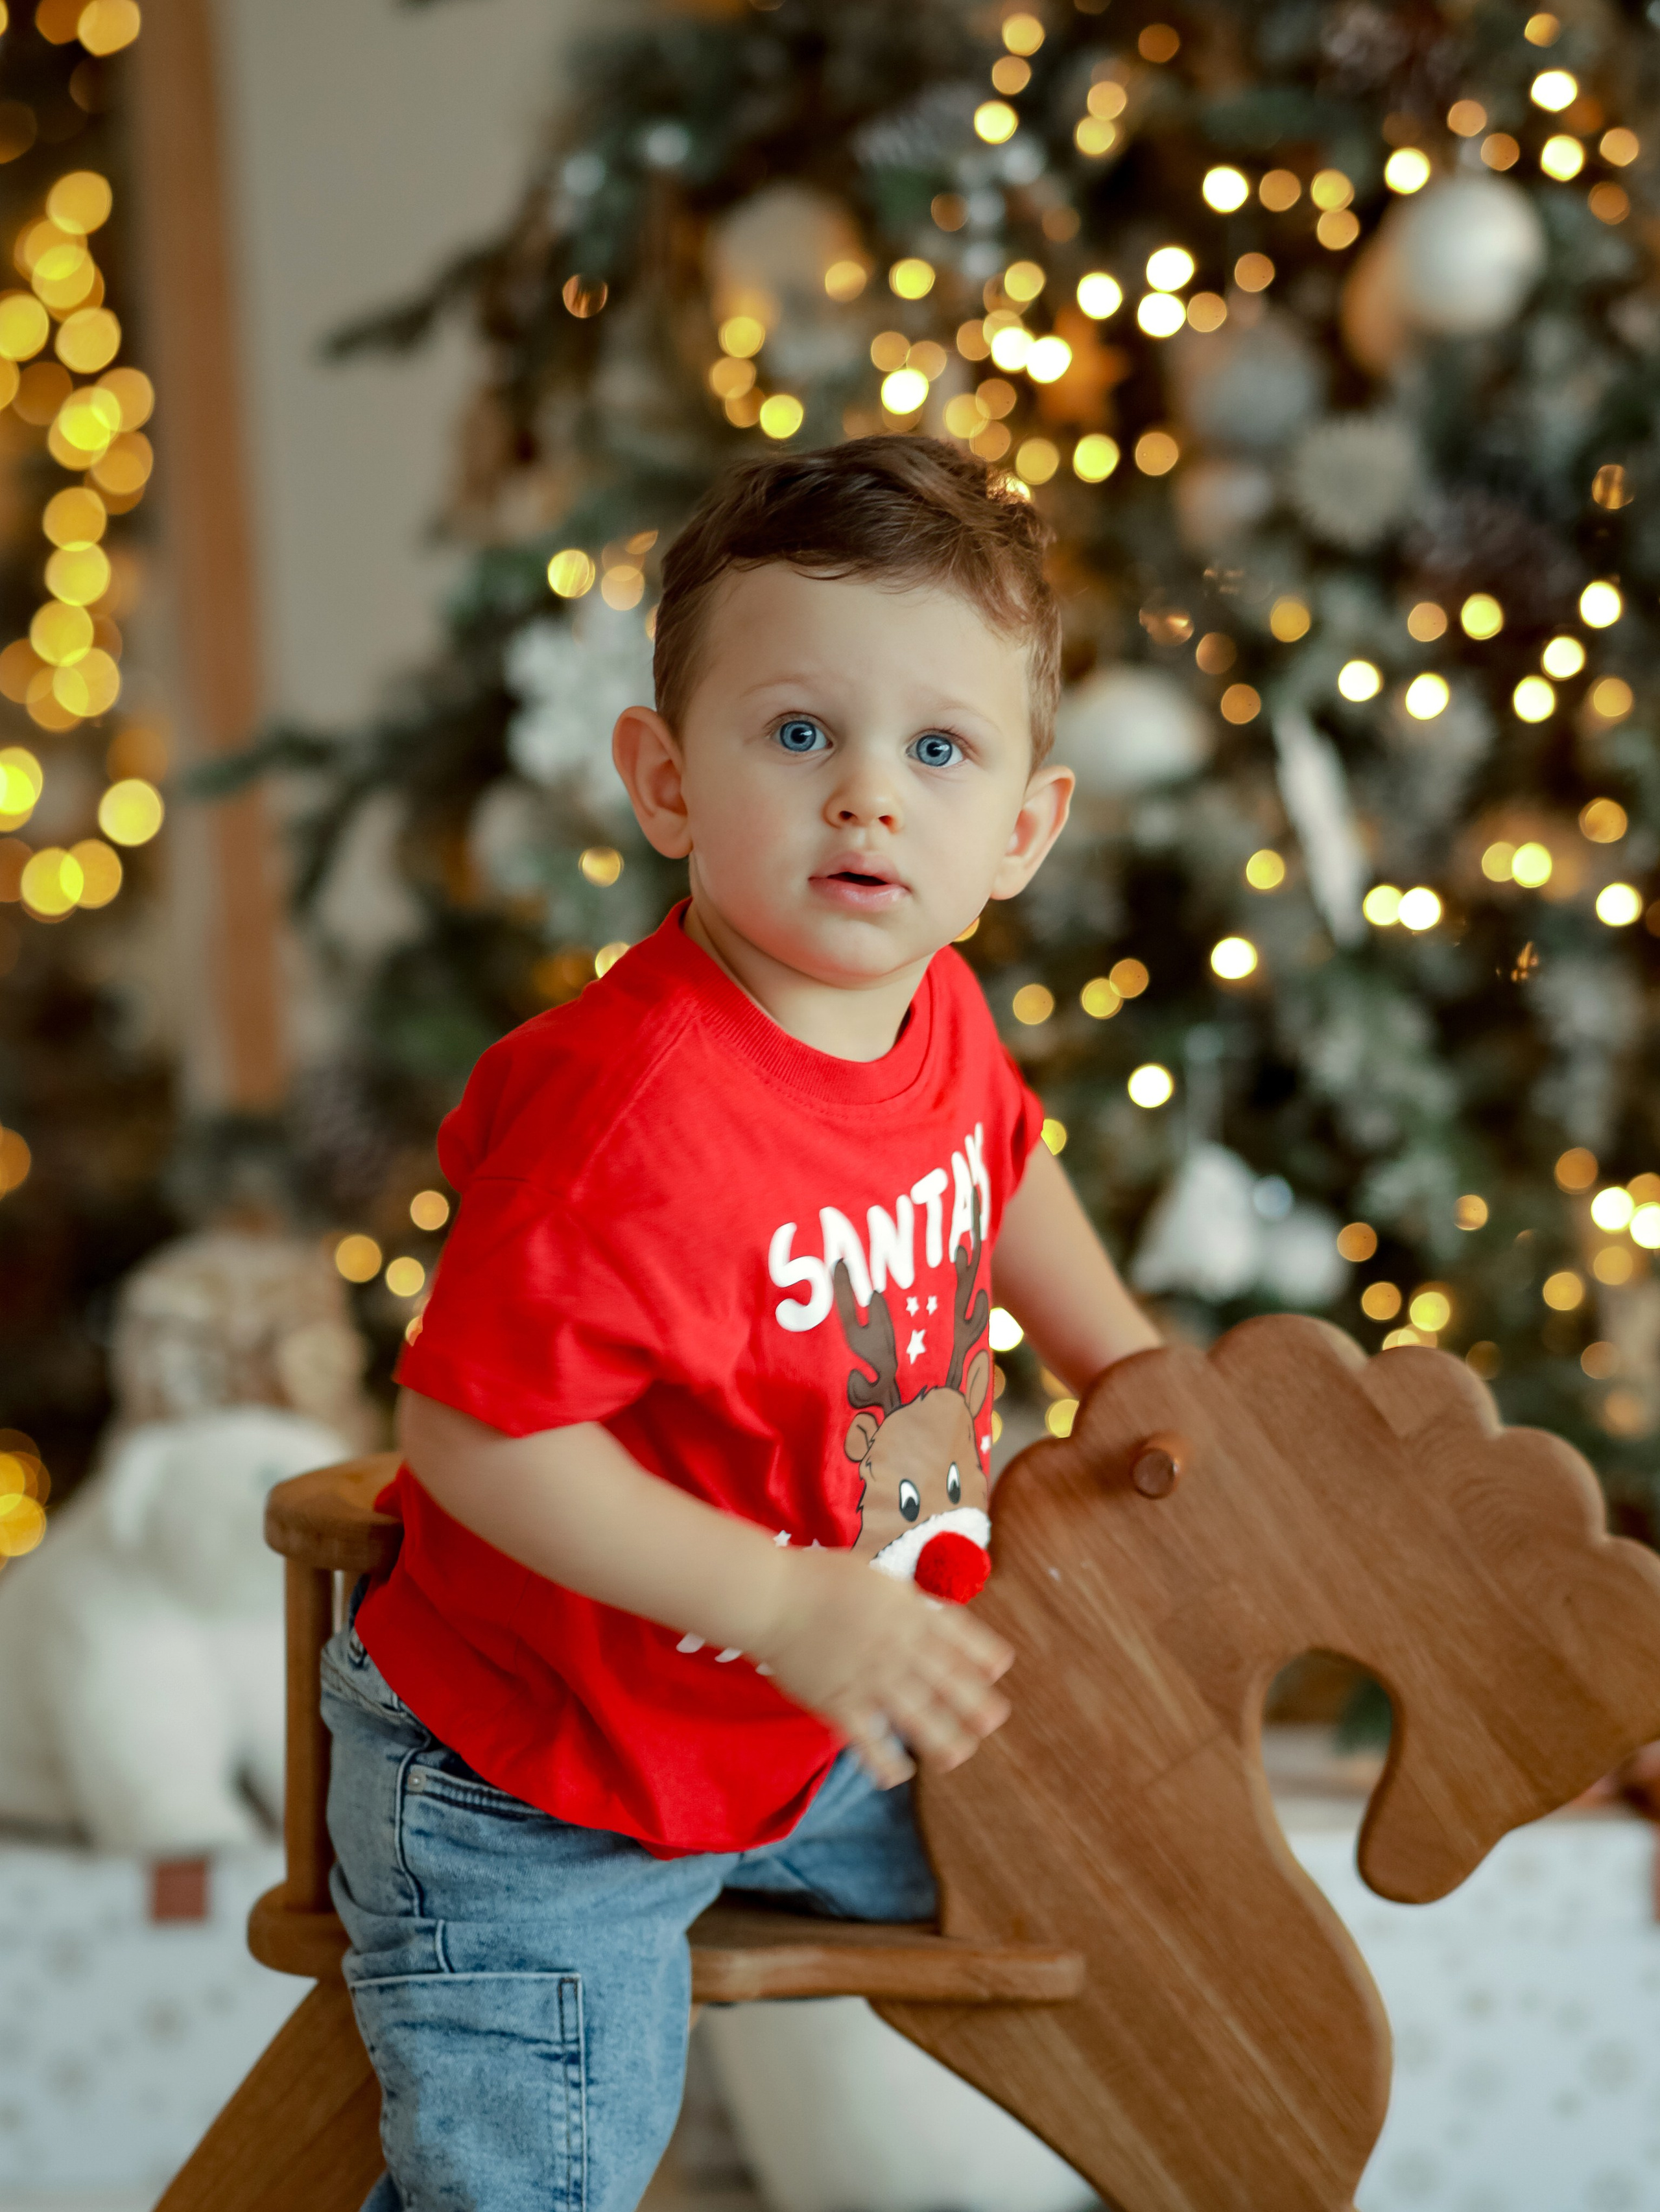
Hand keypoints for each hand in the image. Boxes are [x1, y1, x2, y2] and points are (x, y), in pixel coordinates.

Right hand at [750, 1547, 1013, 1786]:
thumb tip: (931, 1614)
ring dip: (942, 1739)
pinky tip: (900, 1776)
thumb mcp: (875, 1578)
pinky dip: (886, 1762)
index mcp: (907, 1612)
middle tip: (993, 1721)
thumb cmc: (819, 1579)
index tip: (1000, 1668)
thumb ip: (905, 1601)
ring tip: (958, 1756)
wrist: (771, 1597)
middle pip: (948, 1680)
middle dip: (975, 1703)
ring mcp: (870, 1678)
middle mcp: (897, 1646)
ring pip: (918, 1716)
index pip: (958, 1634)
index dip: (982, 1653)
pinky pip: (869, 1741)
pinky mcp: (840, 1704)